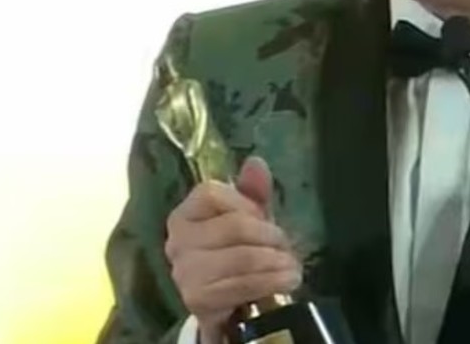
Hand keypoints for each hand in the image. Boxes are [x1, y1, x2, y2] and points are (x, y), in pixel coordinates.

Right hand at [165, 156, 300, 343]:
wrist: (229, 307)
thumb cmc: (238, 254)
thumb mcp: (249, 219)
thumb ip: (253, 192)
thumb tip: (256, 163)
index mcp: (185, 214)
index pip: (212, 194)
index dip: (246, 204)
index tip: (265, 217)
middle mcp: (177, 241)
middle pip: (234, 226)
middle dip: (270, 236)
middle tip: (287, 246)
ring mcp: (184, 272)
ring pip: (242, 257)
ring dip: (276, 262)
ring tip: (292, 266)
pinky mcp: (197, 299)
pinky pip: (243, 284)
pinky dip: (271, 281)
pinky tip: (285, 281)